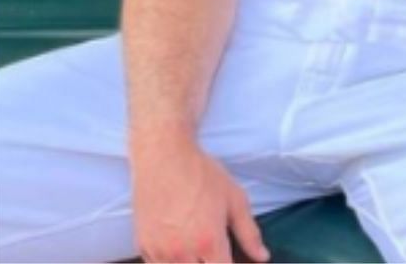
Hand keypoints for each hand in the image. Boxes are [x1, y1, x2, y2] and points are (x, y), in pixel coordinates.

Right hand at [130, 138, 268, 262]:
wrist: (162, 153)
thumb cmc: (200, 173)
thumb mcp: (234, 198)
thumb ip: (249, 232)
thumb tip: (262, 257)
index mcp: (209, 242)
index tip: (230, 259)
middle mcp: (182, 252)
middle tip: (212, 254)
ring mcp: (159, 250)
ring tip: (196, 254)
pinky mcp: (143, 244)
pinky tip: (177, 252)